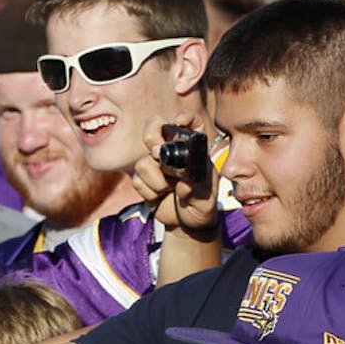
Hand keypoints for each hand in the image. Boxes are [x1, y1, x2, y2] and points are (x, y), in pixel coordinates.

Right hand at [132, 114, 220, 237]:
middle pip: (154, 128)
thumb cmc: (201, 209)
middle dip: (151, 136)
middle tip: (157, 152)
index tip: (180, 121)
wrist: (186, 225)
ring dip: (155, 180)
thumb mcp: (206, 202)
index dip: (185, 118)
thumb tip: (183, 186)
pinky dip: (148, 191)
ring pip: (144, 161)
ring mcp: (156, 164)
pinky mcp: (143, 178)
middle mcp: (174, 153)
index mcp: (194, 151)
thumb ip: (197, 193)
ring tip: (168, 190)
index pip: (191, 124)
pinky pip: (137, 179)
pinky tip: (159, 196)